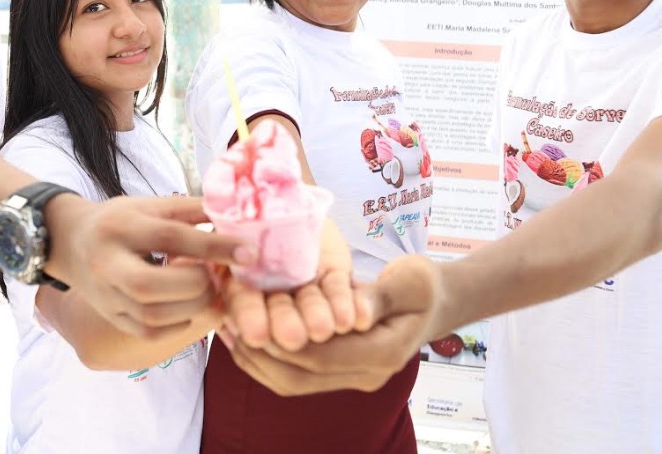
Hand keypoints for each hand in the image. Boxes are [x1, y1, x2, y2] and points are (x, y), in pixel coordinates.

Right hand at [52, 195, 254, 337]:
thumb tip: (236, 214)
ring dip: (192, 305)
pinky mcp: (111, 317)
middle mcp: (107, 263)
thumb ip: (192, 210)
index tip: (249, 252)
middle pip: (153, 284)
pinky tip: (189, 307)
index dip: (212, 246)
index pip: (170, 237)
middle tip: (217, 275)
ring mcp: (105, 295)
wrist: (72, 243)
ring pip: (152, 314)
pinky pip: (149, 332)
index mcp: (121, 226)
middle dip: (197, 283)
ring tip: (207, 289)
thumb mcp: (151, 205)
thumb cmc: (120, 220)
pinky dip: (179, 323)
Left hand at [218, 254, 441, 395]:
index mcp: (384, 353)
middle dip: (261, 351)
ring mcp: (351, 377)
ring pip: (293, 382)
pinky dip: (266, 358)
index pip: (324, 357)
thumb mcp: (411, 280)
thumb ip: (379, 295)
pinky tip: (243, 333)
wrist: (435, 302)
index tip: (254, 317)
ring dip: (256, 358)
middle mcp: (365, 374)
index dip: (286, 339)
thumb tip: (352, 311)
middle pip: (301, 376)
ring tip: (226, 326)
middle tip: (228, 321)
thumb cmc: (423, 286)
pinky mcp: (338, 371)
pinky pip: (296, 375)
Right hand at [224, 218, 363, 352]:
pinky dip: (346, 302)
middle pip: (277, 309)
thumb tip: (216, 258)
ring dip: (317, 315)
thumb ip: (226, 243)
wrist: (282, 190)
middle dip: (285, 322)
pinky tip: (356, 318)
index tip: (255, 334)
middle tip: (294, 337)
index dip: (249, 316)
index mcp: (238, 276)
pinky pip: (338, 289)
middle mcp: (270, 287)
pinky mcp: (333, 275)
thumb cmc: (251, 206)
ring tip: (324, 327)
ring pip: (309, 303)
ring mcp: (303, 284)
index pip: (243, 300)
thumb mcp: (234, 221)